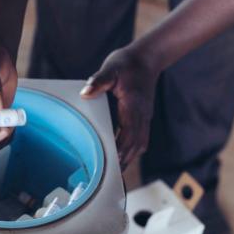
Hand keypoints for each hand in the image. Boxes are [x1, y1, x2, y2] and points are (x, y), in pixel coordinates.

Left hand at [80, 47, 158, 169]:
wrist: (148, 58)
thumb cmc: (127, 63)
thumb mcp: (111, 67)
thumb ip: (99, 80)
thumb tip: (85, 93)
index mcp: (133, 105)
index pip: (128, 132)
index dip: (120, 149)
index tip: (112, 162)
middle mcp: (142, 114)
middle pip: (135, 143)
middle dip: (124, 159)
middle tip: (110, 176)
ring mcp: (145, 116)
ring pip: (140, 143)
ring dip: (129, 157)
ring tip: (115, 173)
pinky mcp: (144, 117)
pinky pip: (140, 138)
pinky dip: (132, 150)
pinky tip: (122, 157)